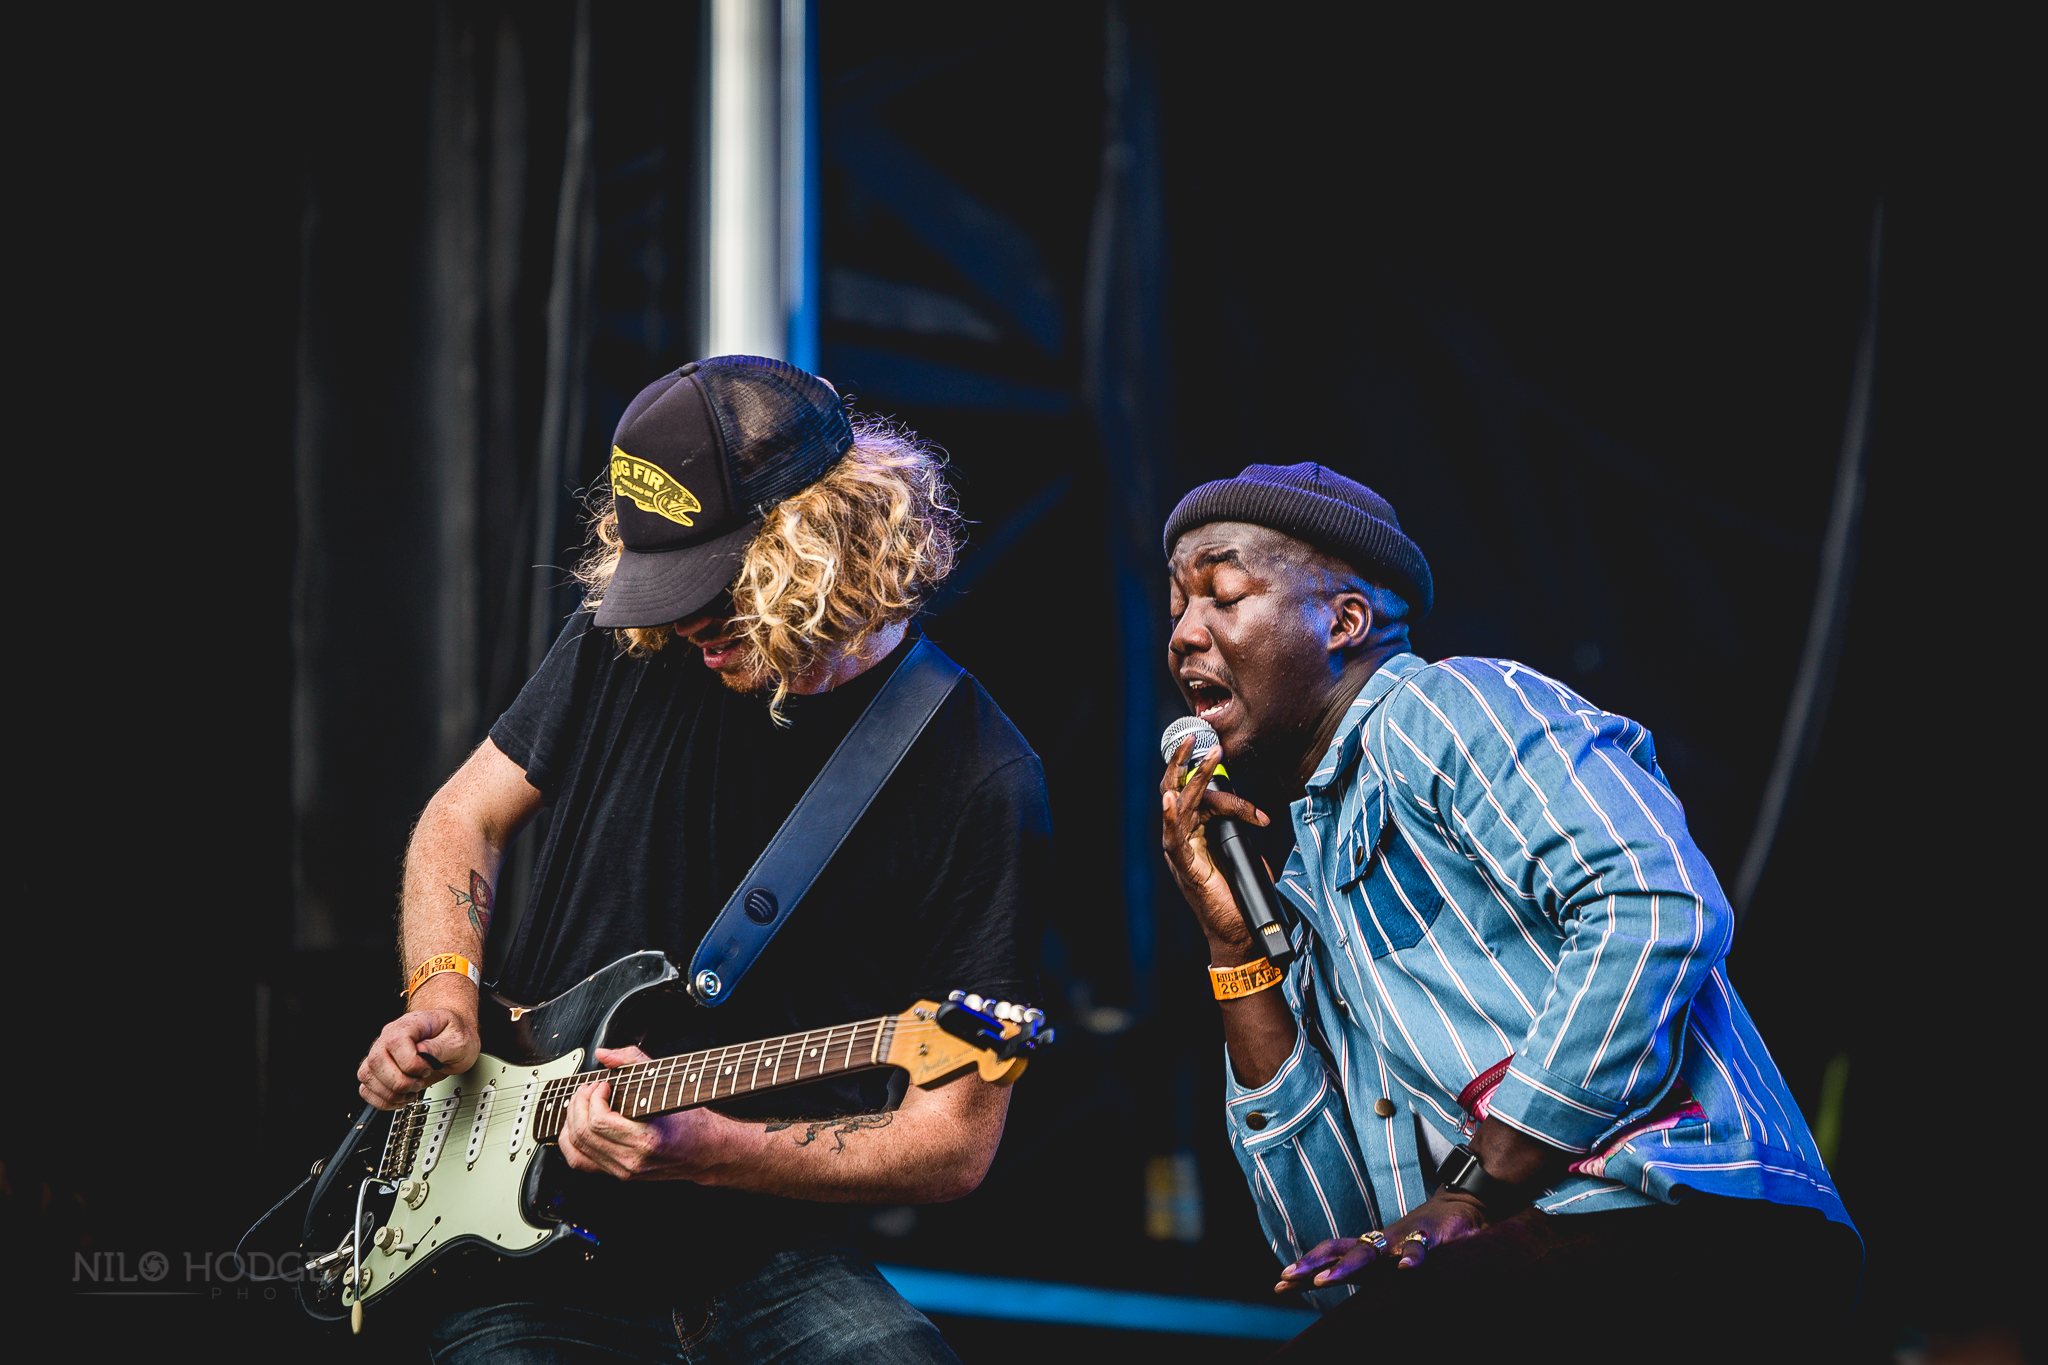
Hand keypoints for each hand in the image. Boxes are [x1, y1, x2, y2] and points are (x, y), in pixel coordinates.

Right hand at [357, 1005, 479, 1108]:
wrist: (452, 1036)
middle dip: (399, 1082)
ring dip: (389, 1093)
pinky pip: (366, 1088)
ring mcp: (382, 1052)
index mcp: (411, 1024)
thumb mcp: (459, 1040)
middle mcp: (390, 1036)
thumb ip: (441, 1046)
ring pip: (367, 1075)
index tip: (427, 1069)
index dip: (410, 1062)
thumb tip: (421, 1052)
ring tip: (410, 1093)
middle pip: (376, 1061)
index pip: (395, 1042)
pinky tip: (400, 1099)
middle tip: (419, 1083)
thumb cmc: (454, 1034)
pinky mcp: (380, 1070)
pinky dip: (382, 1100)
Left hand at [556, 1045, 733, 1181]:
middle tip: (589, 1089)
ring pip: (576, 1147)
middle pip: (583, 1133)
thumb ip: (634, 1061)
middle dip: (579, 1104)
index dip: (593, 1097)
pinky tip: (577, 1124)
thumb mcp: (667, 1082)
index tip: (603, 1084)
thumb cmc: (691, 1119)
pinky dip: (570, 1141)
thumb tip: (604, 1054)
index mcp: (645, 1140)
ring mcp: (623, 1171)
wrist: (705, 1150)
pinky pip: (579, 1161)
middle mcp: (631, 1161)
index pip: (598, 1121)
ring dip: (572, 1119)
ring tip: (582, 1103)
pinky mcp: (618, 1174)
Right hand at [1159, 735, 1272, 957]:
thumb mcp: (1244, 853)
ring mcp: (1181, 852)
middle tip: (1199, 735)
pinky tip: (1171, 799)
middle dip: (1187, 761)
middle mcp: (1184, 839)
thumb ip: (1241, 831)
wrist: (1239, 934)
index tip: (1242, 780)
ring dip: (1192, 776)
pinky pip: (1174, 837)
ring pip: (1180, 805)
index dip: (1227, 789)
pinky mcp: (1185, 867)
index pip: (1203, 797)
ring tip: (1204, 752)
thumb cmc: (1240, 896)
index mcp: (1195, 834)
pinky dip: (1171, 816)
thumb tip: (1253, 814)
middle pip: (1179, 790)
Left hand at [1273, 1190, 1488, 1291]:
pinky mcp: (1429, 1239)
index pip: (1330, 1254)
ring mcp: (1401, 1240)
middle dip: (1314, 1266)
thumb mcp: (1390, 1256)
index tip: (1280, 1283)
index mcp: (1370, 1249)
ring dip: (1347, 1265)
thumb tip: (1330, 1285)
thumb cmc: (1419, 1237)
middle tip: (1291, 1278)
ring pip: (1370, 1252)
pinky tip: (1405, 1270)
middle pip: (1340, 1252)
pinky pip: (1419, 1250)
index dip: (1306, 1268)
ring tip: (1328, 1280)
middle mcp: (1380, 1243)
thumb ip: (1364, 1270)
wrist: (1459, 1206)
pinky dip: (1411, 1259)